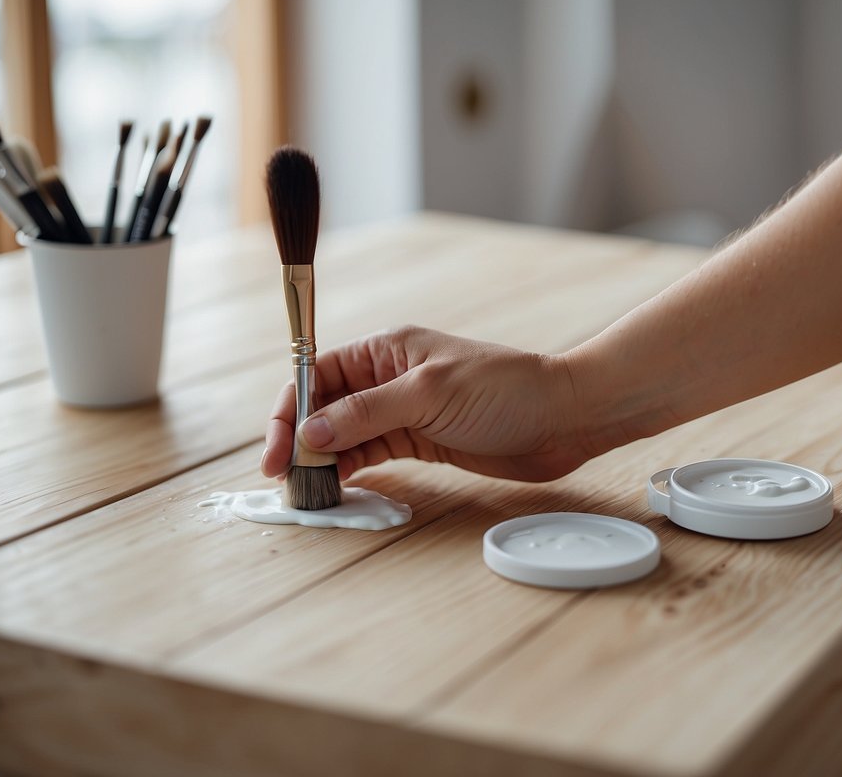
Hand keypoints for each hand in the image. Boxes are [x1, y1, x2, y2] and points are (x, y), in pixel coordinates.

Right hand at [261, 326, 592, 482]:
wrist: (564, 417)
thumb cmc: (505, 390)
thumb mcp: (429, 393)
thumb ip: (367, 413)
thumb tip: (309, 433)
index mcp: (386, 350)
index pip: (319, 374)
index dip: (290, 409)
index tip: (277, 448)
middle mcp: (389, 379)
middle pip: (326, 407)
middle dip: (300, 439)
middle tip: (285, 479)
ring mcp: (406, 412)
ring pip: (346, 435)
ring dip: (324, 460)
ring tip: (308, 491)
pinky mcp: (423, 442)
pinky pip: (373, 455)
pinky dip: (353, 471)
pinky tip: (339, 488)